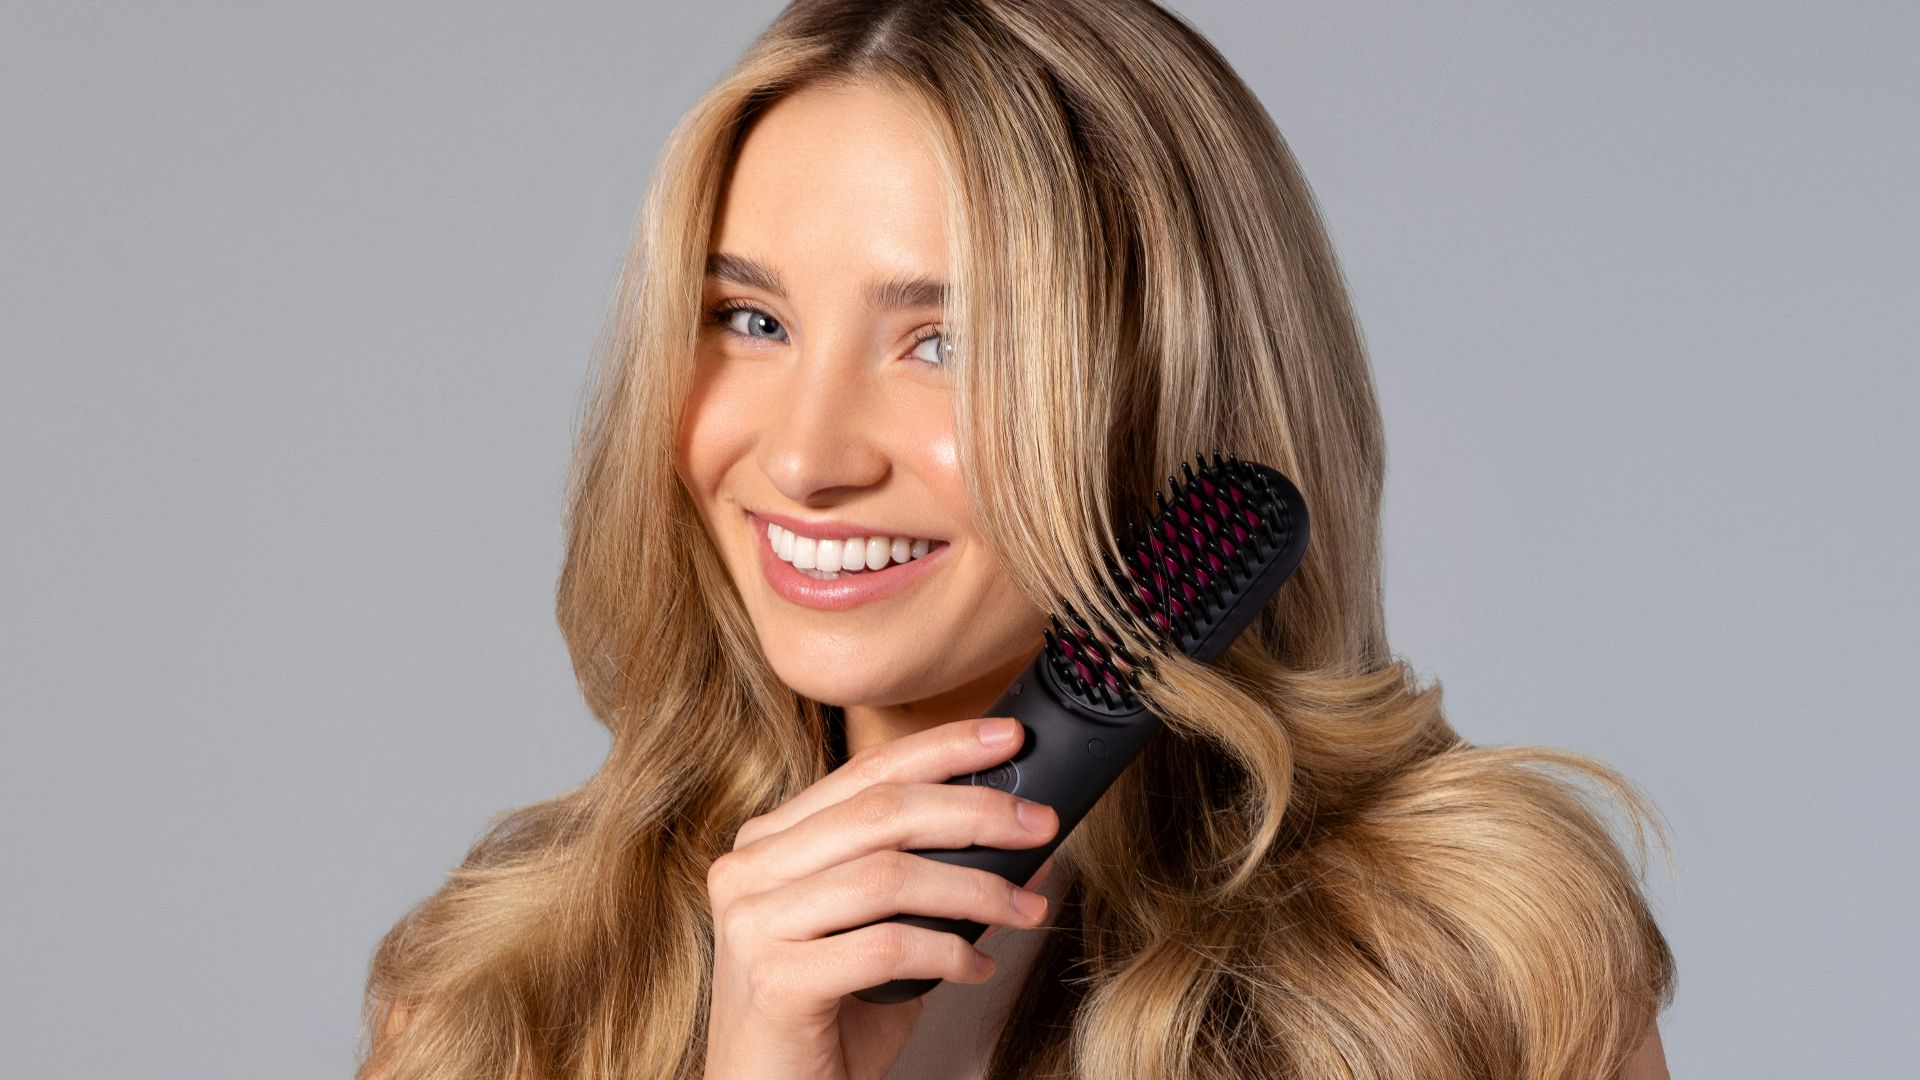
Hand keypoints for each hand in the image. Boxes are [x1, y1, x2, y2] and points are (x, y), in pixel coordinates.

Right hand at [702, 715, 1059, 1079]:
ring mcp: (753, 922)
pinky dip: (947, 953)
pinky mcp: (773, 979)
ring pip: (888, 876)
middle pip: (881, 812)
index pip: (865, 773)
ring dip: (976, 888)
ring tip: (1026, 908)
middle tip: (1040, 823)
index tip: (1008, 739)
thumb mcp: (883, 935)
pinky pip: (885, 946)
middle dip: (976, 810)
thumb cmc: (826, 1019)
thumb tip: (1022, 842)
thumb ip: (934, 885)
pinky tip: (977, 967)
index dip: (942, 749)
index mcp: (769, 842)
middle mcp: (749, 869)